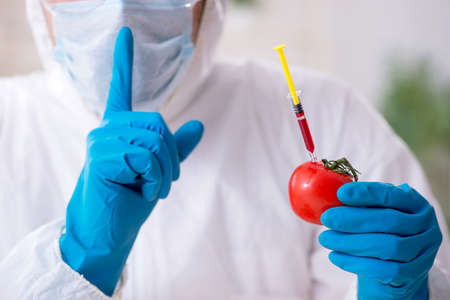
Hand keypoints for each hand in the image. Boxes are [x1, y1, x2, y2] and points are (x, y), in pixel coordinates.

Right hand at [59, 27, 203, 295]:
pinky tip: (146, 192)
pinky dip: (156, 179)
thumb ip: (177, 148)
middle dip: (173, 155)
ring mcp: (101, 141)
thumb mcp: (160, 170)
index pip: (120, 88)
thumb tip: (199, 124)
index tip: (125, 33)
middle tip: (168, 181)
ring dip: (165, 170)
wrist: (109, 230)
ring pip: (154, 140)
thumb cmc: (131, 198)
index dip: (123, 60)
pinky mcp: (101, 157)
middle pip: (157, 122)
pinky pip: (145, 157)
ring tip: (155, 189)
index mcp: (119, 128)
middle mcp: (107, 129)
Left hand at [319, 182, 441, 299]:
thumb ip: (361, 204)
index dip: (366, 194)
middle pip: (389, 222)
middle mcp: (425, 226)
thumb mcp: (377, 211)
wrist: (398, 263)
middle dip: (353, 220)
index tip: (340, 193)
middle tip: (327, 218)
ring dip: (351, 242)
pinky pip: (383, 270)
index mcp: (415, 204)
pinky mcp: (413, 273)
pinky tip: (335, 256)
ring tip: (326, 239)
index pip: (391, 195)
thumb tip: (330, 198)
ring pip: (387, 247)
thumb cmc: (382, 229)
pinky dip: (356, 263)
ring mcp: (423, 251)